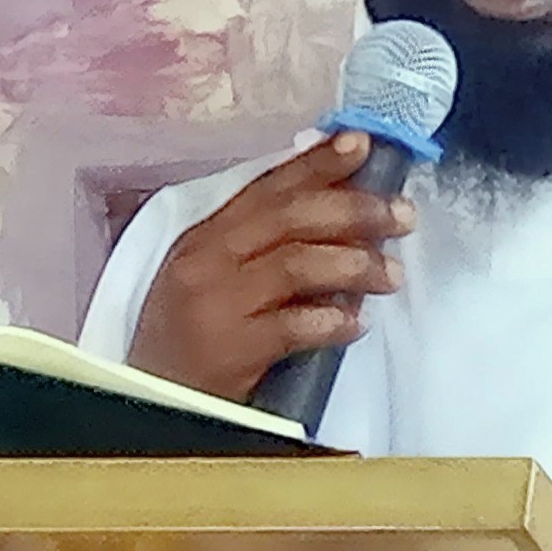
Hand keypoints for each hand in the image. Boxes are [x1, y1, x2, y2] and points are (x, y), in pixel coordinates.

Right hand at [127, 133, 414, 400]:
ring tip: (392, 275)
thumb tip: (337, 218)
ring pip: (297, 265)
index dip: (317, 163)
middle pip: (290, 217)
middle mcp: (207, 260)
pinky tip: (357, 324)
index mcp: (204, 237)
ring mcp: (216, 304)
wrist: (149, 405)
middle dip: (355, 210)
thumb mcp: (211, 280)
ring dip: (355, 264)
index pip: (267, 188)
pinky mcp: (230, 350)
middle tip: (402, 216)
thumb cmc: (187, 341)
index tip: (362, 145)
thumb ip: (259, 246)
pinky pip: (292, 327)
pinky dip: (331, 321)